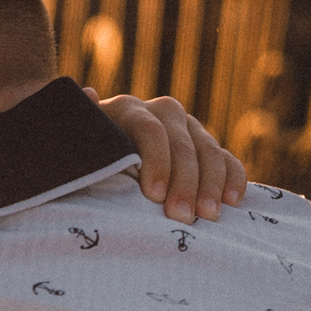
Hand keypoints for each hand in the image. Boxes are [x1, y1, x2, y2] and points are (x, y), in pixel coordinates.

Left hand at [90, 89, 247, 224]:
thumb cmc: (83, 157)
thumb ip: (81, 126)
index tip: (154, 196)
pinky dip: (232, 178)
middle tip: (181, 216)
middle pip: (181, 143)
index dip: (156, 161)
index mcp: (127, 110)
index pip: (149, 129)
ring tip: (207, 216)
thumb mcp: (77, 144)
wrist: (98, 154)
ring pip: (208, 150)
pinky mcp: (205, 147)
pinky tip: (233, 201)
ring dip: (211, 184)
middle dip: (184, 181)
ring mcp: (187, 128)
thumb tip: (86, 94)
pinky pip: (226, 158)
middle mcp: (161, 112)